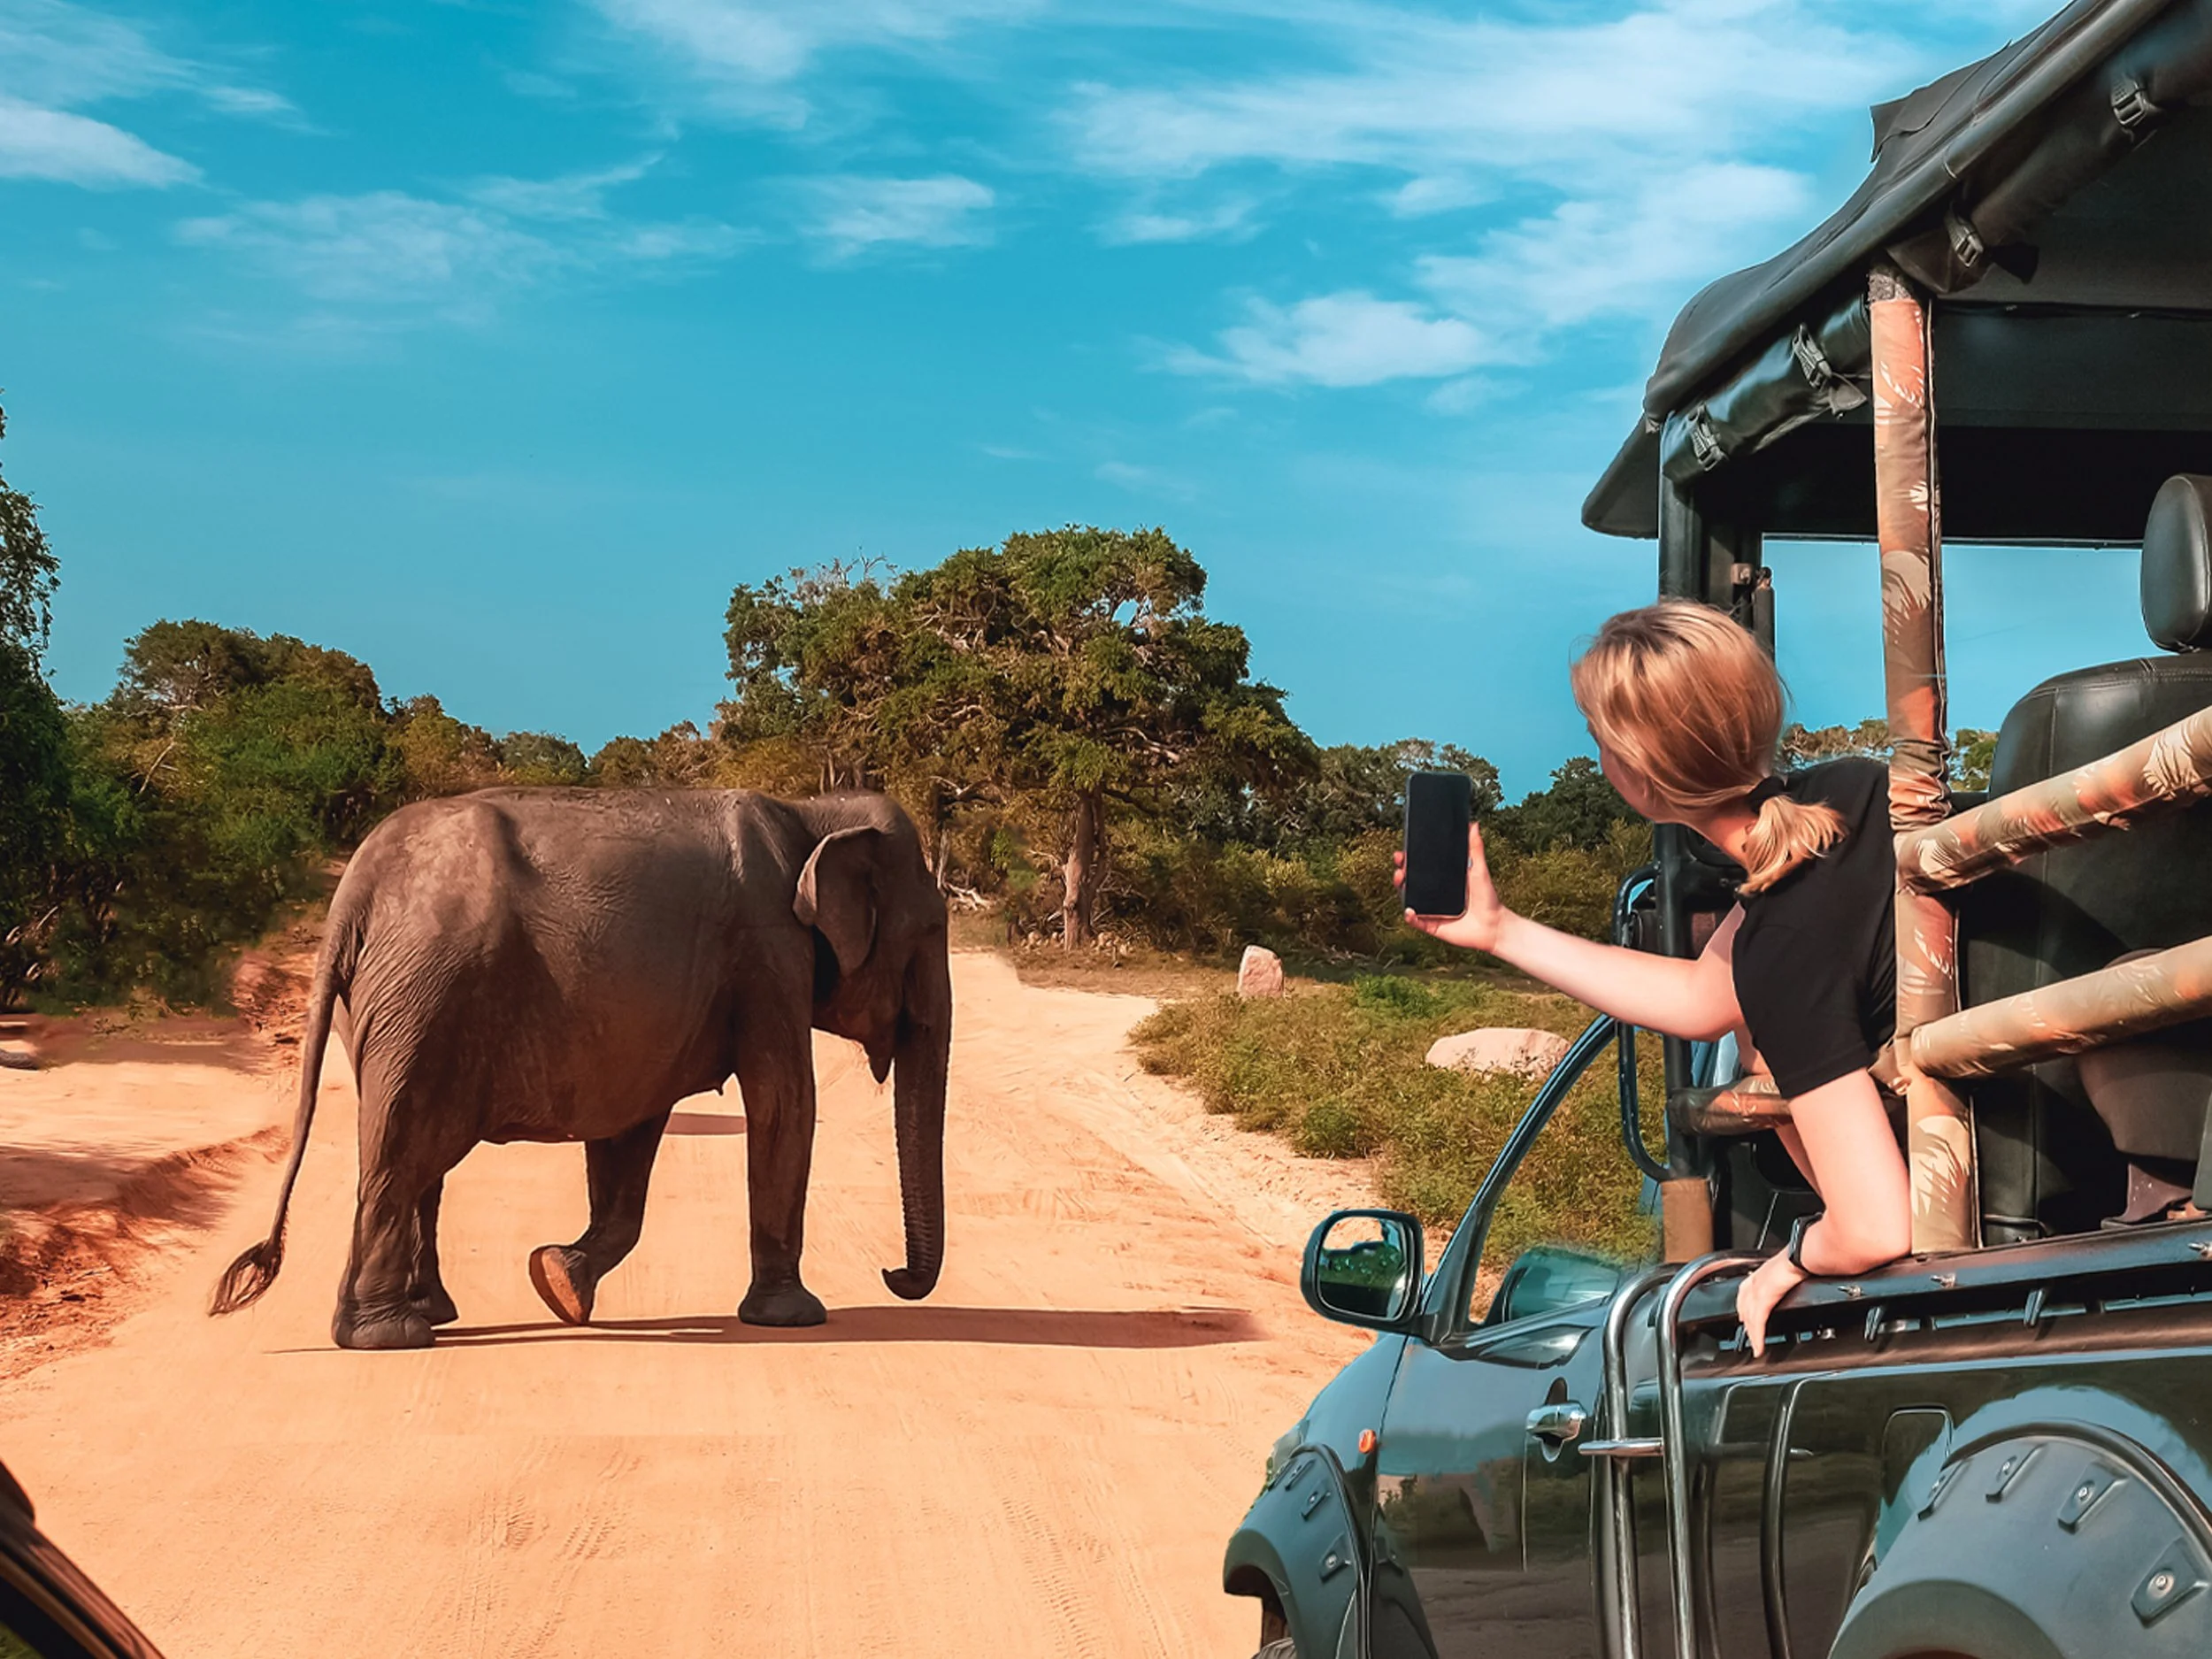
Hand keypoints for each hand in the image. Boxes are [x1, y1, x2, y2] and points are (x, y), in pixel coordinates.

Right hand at [1395, 823, 1506, 954]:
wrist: (1493, 925)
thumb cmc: (1487, 898)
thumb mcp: (1480, 869)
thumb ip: (1475, 848)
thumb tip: (1474, 825)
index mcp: (1442, 880)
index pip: (1421, 868)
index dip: (1410, 860)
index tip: (1403, 852)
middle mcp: (1433, 894)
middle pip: (1411, 882)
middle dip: (1401, 872)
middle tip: (1400, 865)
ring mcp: (1431, 910)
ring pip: (1409, 899)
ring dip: (1401, 890)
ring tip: (1400, 879)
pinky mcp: (1431, 925)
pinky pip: (1415, 921)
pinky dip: (1409, 916)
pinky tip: (1409, 910)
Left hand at [1734, 1251, 1806, 1358]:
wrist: (1806, 1253)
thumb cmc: (1805, 1256)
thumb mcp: (1794, 1266)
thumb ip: (1792, 1275)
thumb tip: (1803, 1278)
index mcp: (1764, 1271)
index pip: (1747, 1290)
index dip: (1744, 1304)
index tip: (1743, 1314)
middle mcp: (1757, 1279)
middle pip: (1745, 1305)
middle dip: (1745, 1322)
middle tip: (1748, 1336)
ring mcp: (1758, 1288)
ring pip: (1749, 1316)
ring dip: (1751, 1333)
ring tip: (1755, 1346)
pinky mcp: (1764, 1298)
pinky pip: (1758, 1321)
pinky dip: (1757, 1336)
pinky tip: (1759, 1346)